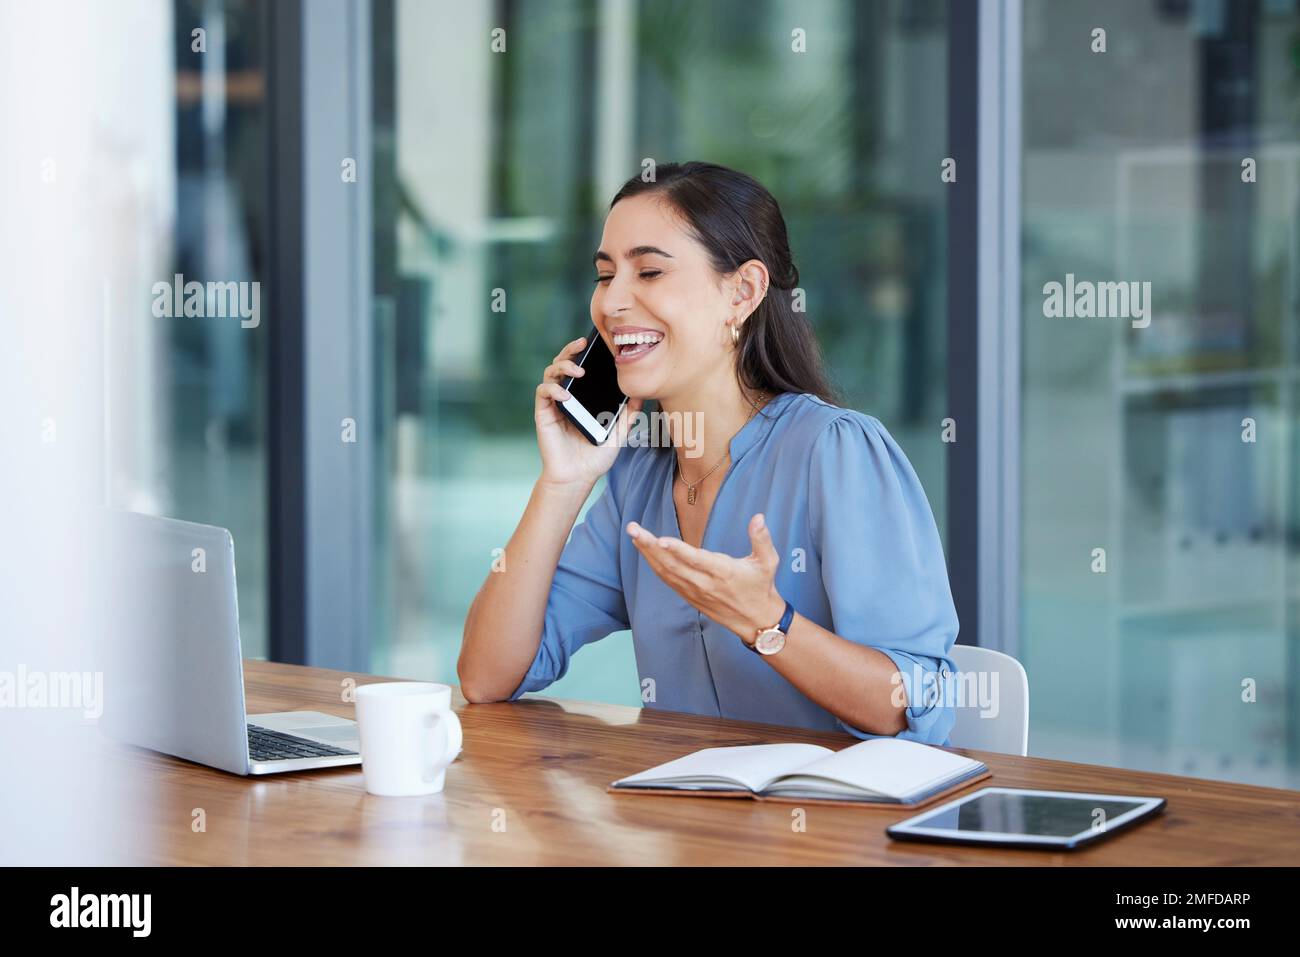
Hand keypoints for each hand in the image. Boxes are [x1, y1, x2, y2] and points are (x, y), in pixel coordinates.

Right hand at [535, 335, 642, 488]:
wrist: (578, 477)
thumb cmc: (595, 456)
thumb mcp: (618, 432)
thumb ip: (629, 414)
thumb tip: (642, 395)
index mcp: (582, 397)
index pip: (581, 366)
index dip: (585, 352)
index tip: (598, 343)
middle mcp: (566, 396)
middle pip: (563, 363)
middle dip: (570, 349)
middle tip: (583, 344)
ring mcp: (554, 404)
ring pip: (550, 372)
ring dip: (562, 365)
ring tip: (578, 370)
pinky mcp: (544, 414)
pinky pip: (543, 392)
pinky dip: (553, 389)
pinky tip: (565, 394)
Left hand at [626, 513, 785, 642]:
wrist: (756, 620)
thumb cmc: (761, 586)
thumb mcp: (768, 562)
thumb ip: (762, 539)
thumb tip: (758, 517)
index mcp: (723, 572)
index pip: (696, 560)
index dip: (677, 550)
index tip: (660, 539)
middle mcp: (704, 583)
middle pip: (672, 564)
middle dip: (650, 546)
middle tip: (633, 529)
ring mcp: (694, 591)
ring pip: (666, 572)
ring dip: (647, 553)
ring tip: (634, 535)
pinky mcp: (689, 596)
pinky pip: (667, 580)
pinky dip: (654, 565)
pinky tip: (645, 551)